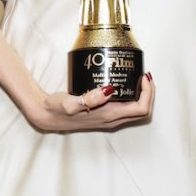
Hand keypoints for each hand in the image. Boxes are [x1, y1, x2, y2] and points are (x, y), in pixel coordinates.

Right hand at [27, 72, 154, 132]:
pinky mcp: (105, 115)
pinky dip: (133, 96)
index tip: (143, 76)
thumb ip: (88, 99)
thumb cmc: (57, 109)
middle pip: (143, 111)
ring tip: (138, 77)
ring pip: (136, 111)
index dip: (148, 93)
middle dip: (149, 93)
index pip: (141, 109)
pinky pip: (127, 108)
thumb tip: (109, 91)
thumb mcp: (69, 102)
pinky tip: (124, 83)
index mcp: (109, 116)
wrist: (46, 116)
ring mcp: (110, 119)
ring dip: (142, 95)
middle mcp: (113, 120)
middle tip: (144, 75)